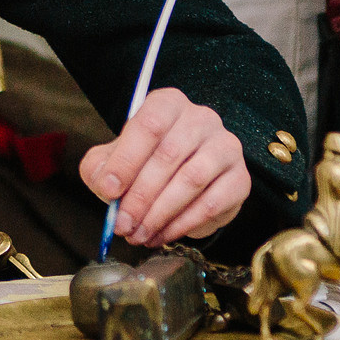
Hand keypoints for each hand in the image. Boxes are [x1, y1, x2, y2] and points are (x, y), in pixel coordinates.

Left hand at [79, 88, 248, 245]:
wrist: (184, 185)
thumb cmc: (145, 166)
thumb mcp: (113, 161)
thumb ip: (101, 168)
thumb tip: (106, 184)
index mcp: (168, 105)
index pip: (149, 125)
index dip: (126, 159)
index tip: (108, 190)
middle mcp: (201, 119)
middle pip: (169, 155)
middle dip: (140, 196)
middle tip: (123, 224)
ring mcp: (225, 147)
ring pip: (191, 180)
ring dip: (160, 213)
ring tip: (140, 234)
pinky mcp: (239, 178)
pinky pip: (211, 204)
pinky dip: (182, 224)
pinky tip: (163, 235)